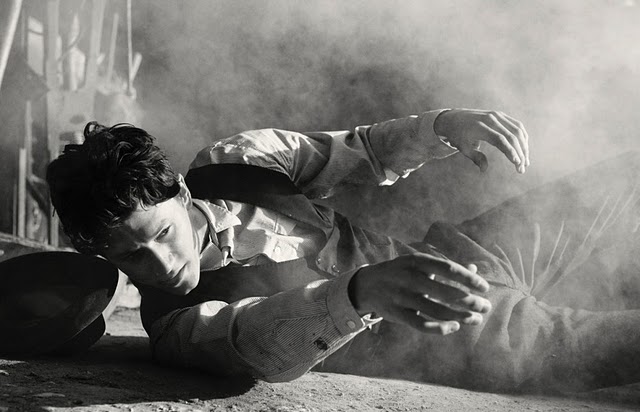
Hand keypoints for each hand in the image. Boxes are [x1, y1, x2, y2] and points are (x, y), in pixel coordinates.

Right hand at [348, 253, 491, 334]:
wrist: (368, 284)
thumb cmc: (402, 272)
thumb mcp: (420, 264)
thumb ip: (446, 268)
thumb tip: (475, 270)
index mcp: (416, 261)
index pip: (448, 268)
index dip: (469, 279)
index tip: (485, 288)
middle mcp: (408, 277)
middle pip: (445, 292)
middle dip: (470, 301)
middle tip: (486, 306)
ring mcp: (401, 296)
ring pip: (436, 310)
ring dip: (460, 316)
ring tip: (475, 319)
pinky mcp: (396, 314)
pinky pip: (422, 324)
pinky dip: (440, 328)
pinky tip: (454, 326)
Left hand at [434, 109, 529, 172]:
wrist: (454, 118)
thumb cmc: (458, 135)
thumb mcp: (463, 147)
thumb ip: (475, 157)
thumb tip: (484, 169)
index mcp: (480, 127)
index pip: (500, 139)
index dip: (510, 151)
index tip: (517, 163)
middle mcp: (491, 119)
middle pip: (512, 136)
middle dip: (520, 153)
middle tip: (522, 169)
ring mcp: (497, 115)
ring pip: (518, 130)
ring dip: (524, 146)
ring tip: (525, 162)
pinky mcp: (501, 114)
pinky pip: (517, 125)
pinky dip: (522, 138)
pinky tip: (524, 150)